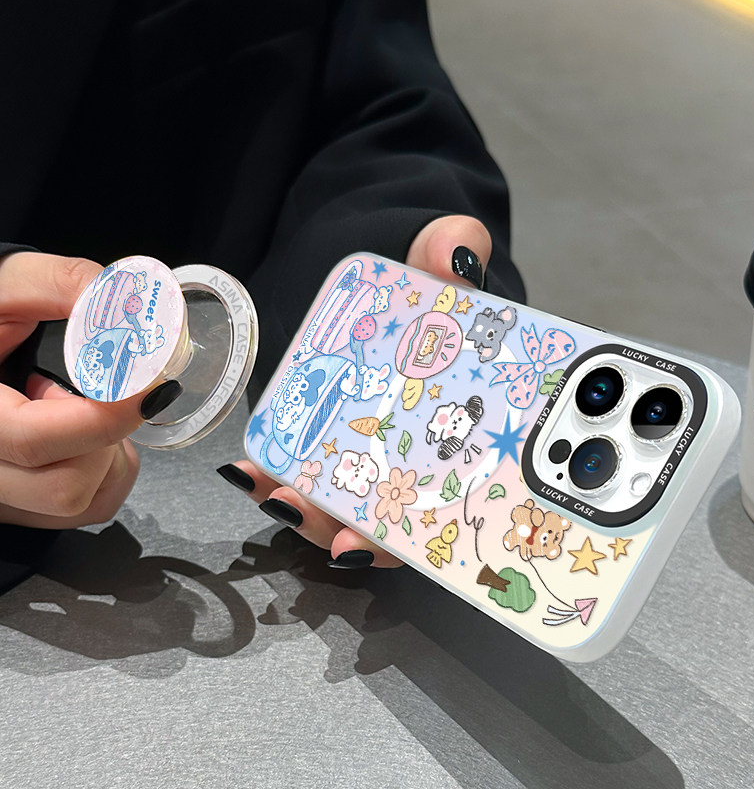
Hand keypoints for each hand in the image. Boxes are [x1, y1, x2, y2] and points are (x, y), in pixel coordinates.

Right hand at [0, 252, 165, 529]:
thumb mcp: (8, 284)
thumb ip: (63, 283)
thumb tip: (122, 304)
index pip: (33, 440)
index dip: (101, 419)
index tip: (146, 388)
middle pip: (63, 488)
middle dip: (105, 438)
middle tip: (107, 393)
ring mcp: (1, 494)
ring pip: (79, 505)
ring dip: (108, 454)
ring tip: (81, 406)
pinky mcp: (23, 507)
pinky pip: (87, 509)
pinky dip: (105, 471)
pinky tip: (79, 432)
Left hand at [218, 215, 490, 567]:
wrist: (386, 269)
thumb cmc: (426, 275)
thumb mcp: (434, 250)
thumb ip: (450, 247)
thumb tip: (457, 252)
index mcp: (468, 412)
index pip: (463, 482)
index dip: (437, 522)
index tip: (395, 534)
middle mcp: (426, 444)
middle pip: (405, 514)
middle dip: (367, 536)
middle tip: (341, 541)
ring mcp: (377, 446)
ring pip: (353, 506)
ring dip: (316, 515)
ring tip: (279, 497)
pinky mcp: (333, 436)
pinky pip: (311, 471)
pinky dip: (281, 477)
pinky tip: (250, 470)